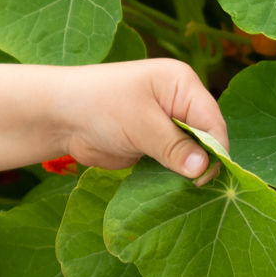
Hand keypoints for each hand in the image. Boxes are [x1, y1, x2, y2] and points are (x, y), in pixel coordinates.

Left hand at [48, 59, 227, 182]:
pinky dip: (174, 176)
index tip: (206, 176)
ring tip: (187, 192)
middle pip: (205, 137)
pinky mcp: (153, 144)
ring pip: (191, 153)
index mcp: (181, 84)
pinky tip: (174, 190)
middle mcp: (178, 102)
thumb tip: (203, 168)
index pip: (212, 121)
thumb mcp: (140, 124)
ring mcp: (166, 124)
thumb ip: (173, 146)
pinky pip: (173, 163)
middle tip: (197, 188)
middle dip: (203, 162)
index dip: (215, 149)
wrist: (60, 117)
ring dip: (188, 172)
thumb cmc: (99, 106)